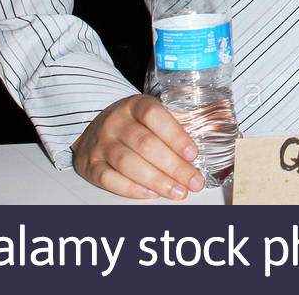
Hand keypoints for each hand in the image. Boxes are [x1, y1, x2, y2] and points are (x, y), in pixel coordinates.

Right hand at [71, 94, 203, 199]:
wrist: (93, 129)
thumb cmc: (132, 123)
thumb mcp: (149, 114)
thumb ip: (174, 124)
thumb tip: (209, 142)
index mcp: (134, 105)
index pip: (154, 116)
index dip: (175, 135)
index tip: (193, 154)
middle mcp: (114, 123)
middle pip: (145, 145)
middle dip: (174, 166)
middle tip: (194, 181)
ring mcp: (100, 144)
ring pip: (128, 164)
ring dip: (157, 181)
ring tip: (178, 191)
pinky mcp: (89, 165)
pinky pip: (110, 180)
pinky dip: (132, 189)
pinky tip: (151, 194)